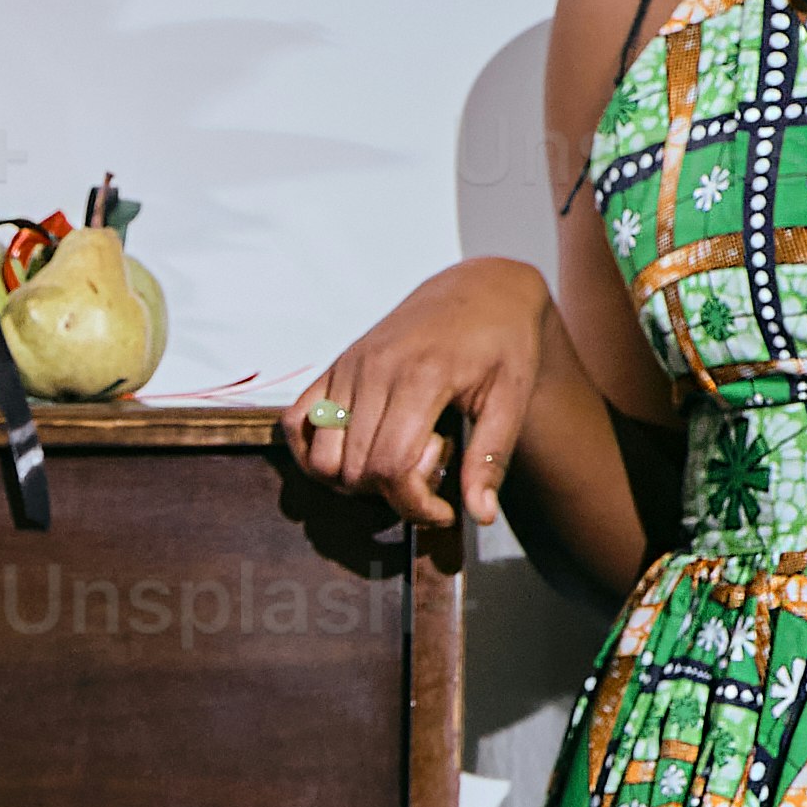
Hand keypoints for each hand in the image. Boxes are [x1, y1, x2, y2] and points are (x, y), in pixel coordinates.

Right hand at [280, 262, 550, 534]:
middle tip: (431, 471)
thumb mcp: (511, 400)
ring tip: (396, 458)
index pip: (391, 467)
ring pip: (322, 458)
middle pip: (356, 470)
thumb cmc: (503, 346)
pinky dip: (313, 453)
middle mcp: (374, 370)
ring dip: (354, 479)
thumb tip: (480, 516)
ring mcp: (348, 366)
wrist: (481, 289)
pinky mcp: (335, 365)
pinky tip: (354, 453)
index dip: (414, 506)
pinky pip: (295, 423)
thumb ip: (490, 459)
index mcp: (421, 377)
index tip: (445, 512)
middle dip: (392, 493)